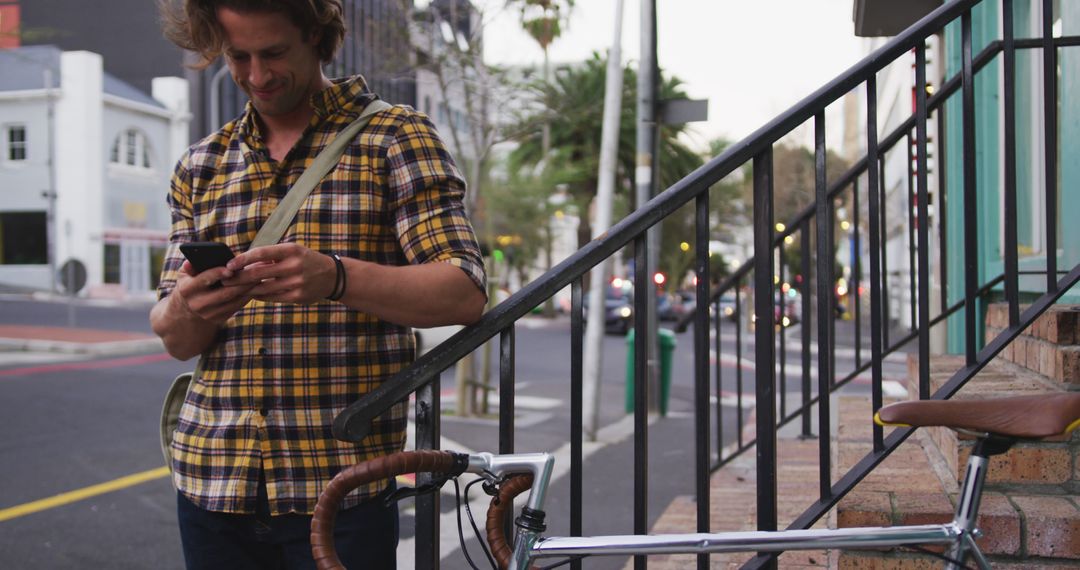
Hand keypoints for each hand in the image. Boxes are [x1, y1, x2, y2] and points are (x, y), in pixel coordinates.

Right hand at [173, 261, 256, 324]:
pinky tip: (255, 287)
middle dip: (241, 281)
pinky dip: (246, 296)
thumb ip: (190, 266)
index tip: (230, 268)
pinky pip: (236, 306)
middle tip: (255, 271)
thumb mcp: (186, 273)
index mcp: (186, 290)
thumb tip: (190, 262)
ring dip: (247, 289)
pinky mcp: (219, 319)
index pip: (204, 280)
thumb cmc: (191, 282)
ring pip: (233, 301)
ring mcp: (209, 314)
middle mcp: (197, 304)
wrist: (189, 307)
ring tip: (259, 277)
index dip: (217, 273)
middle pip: (224, 293)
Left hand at [222, 243, 336, 304]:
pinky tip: (253, 293)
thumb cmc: (306, 260)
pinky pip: (272, 297)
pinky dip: (260, 295)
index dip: (243, 259)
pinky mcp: (297, 296)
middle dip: (239, 277)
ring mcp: (296, 282)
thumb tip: (244, 263)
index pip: (261, 252)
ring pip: (263, 287)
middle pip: (258, 273)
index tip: (229, 264)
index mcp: (291, 250)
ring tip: (236, 288)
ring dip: (247, 288)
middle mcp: (294, 266)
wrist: (332, 276)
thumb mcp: (292, 251)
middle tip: (226, 280)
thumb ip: (271, 257)